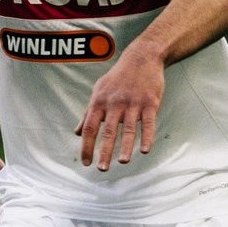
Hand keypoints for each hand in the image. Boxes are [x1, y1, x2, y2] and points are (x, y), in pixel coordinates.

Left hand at [75, 47, 162, 169]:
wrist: (142, 57)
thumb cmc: (118, 77)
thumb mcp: (99, 91)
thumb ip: (88, 113)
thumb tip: (77, 132)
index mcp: (99, 102)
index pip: (89, 128)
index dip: (86, 146)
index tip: (86, 162)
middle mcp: (115, 103)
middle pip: (108, 131)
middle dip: (104, 151)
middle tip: (102, 169)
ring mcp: (133, 103)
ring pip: (128, 128)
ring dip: (126, 147)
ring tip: (123, 162)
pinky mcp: (150, 102)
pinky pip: (148, 123)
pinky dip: (147, 137)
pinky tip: (144, 151)